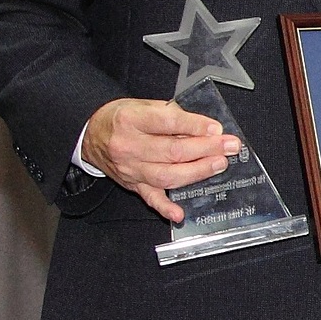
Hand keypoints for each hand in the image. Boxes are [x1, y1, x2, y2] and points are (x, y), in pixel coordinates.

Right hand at [82, 97, 239, 224]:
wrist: (91, 134)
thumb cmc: (122, 118)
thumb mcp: (143, 106)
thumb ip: (172, 115)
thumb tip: (206, 128)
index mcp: (131, 120)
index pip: (167, 123)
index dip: (195, 126)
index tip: (217, 129)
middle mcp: (128, 146)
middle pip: (172, 151)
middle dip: (206, 149)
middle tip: (229, 147)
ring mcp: (130, 169)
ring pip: (167, 175)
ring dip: (197, 172)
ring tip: (219, 165)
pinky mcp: (133, 185)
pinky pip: (151, 199)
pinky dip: (166, 208)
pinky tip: (181, 213)